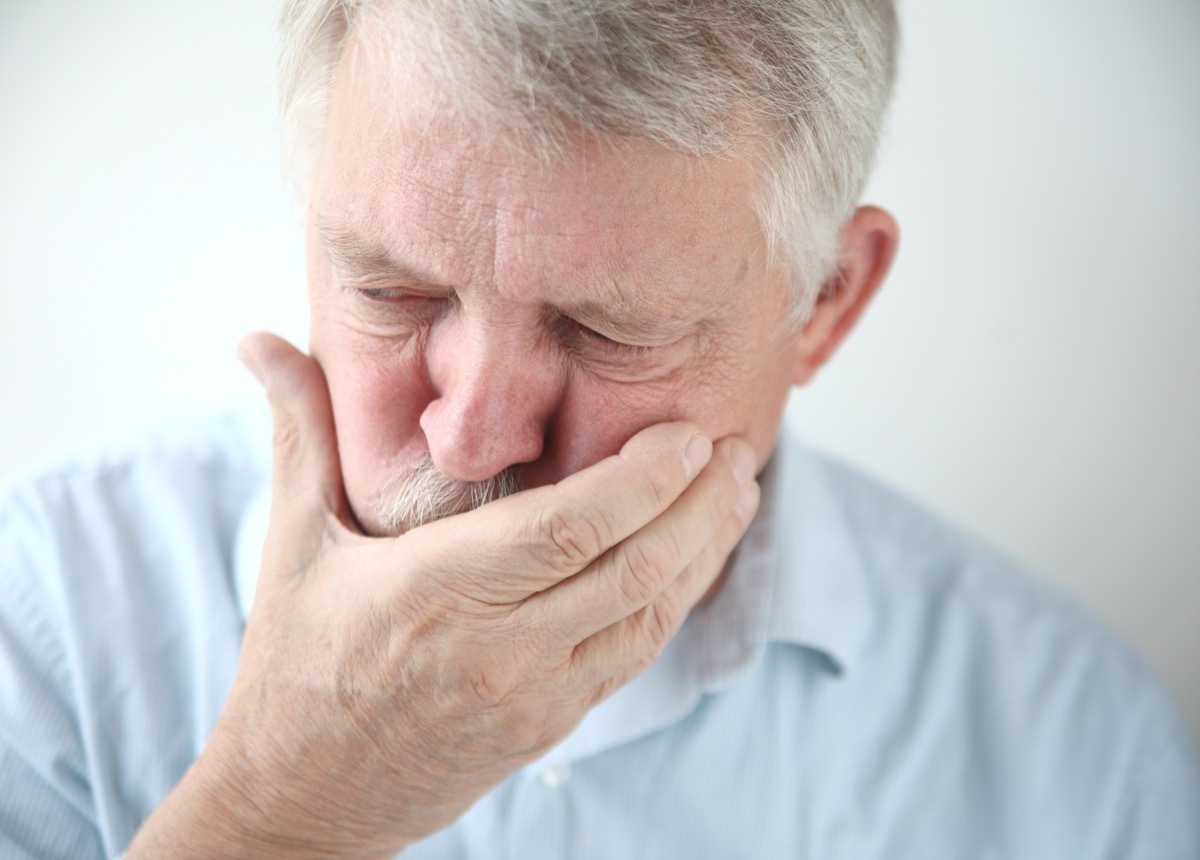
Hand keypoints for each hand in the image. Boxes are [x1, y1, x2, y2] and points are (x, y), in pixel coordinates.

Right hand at [129, 333, 758, 858]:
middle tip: (737, 450)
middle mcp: (495, 647)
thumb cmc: (296, 666)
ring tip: (738, 492)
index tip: (689, 435)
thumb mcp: (291, 544)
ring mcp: (531, 694)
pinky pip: (633, 656)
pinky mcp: (550, 725)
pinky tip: (694, 559)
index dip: (641, 482)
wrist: (305, 800)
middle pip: (629, 569)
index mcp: (432, 591)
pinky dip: (674, 601)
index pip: (565, 530)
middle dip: (697, 506)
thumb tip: (257, 340)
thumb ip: (298, 434)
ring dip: (702, 551)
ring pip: (646, 616)